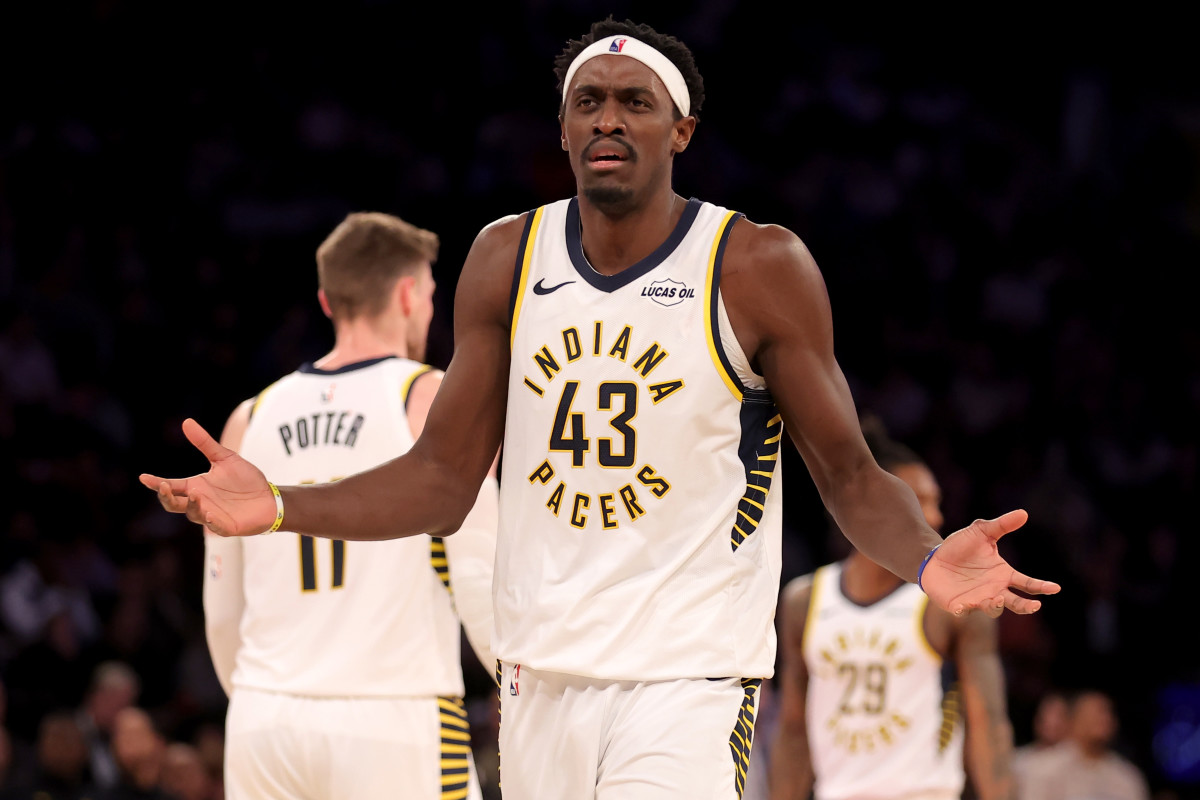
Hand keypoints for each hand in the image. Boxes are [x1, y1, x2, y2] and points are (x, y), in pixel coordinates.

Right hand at [139, 418, 277, 536]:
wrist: (269, 498)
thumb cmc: (246, 480)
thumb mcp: (224, 458)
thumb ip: (205, 443)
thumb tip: (187, 422)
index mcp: (196, 486)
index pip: (171, 486)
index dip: (156, 483)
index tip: (143, 477)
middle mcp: (200, 502)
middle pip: (173, 504)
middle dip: (166, 497)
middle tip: (164, 486)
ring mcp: (211, 516)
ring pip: (193, 514)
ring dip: (192, 505)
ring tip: (196, 494)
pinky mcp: (226, 526)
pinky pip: (215, 526)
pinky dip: (211, 522)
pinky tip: (210, 514)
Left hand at [920, 509, 1060, 616]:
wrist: (933, 557)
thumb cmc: (960, 546)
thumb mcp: (981, 532)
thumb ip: (1001, 525)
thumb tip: (1023, 513)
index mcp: (1004, 575)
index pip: (1027, 583)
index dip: (1041, 586)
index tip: (1055, 588)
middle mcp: (995, 591)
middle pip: (1016, 603)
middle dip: (1026, 606)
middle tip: (1035, 605)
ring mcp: (978, 600)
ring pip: (993, 609)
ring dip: (997, 606)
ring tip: (998, 598)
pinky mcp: (959, 605)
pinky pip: (964, 611)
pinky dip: (964, 610)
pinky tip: (963, 606)